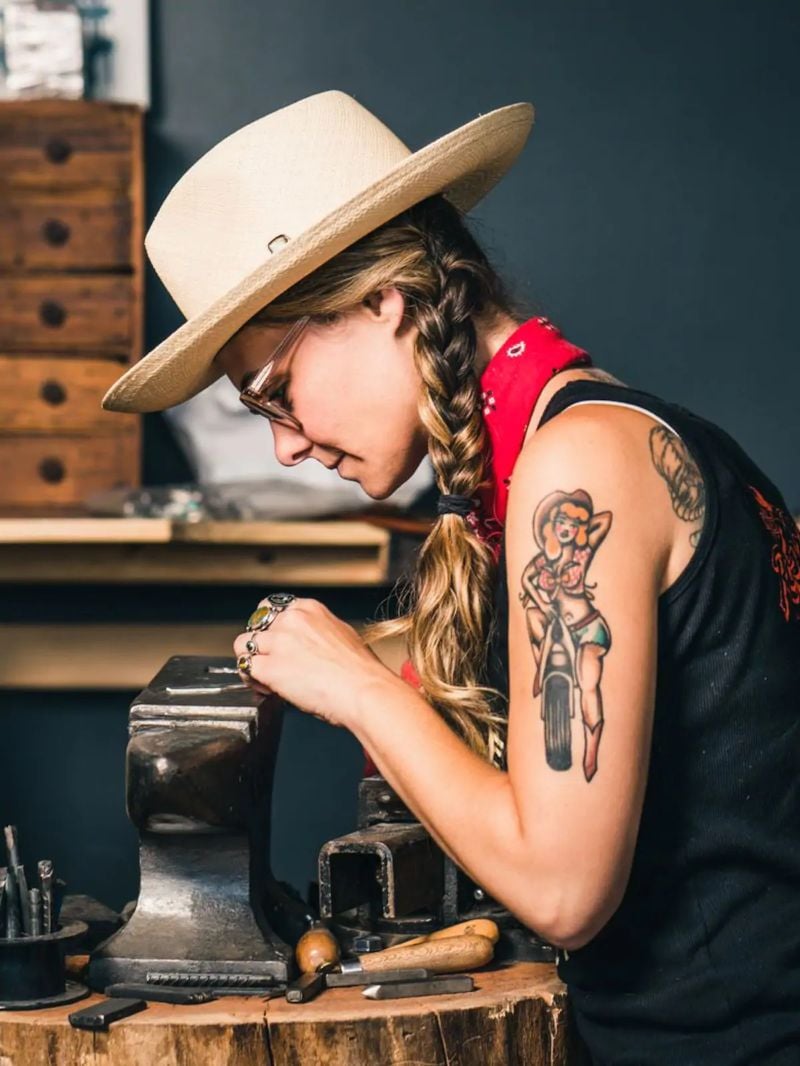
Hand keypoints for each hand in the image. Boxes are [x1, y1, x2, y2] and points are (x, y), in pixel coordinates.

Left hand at [233, 597, 398, 727]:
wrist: (365, 690)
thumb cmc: (362, 671)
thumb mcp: (343, 635)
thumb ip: (320, 632)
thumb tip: (311, 644)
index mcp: (310, 609)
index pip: (272, 608)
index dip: (271, 629)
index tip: (276, 644)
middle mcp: (292, 620)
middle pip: (255, 624)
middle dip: (260, 643)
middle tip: (270, 662)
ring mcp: (279, 643)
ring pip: (242, 644)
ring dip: (251, 660)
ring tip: (264, 677)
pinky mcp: (271, 667)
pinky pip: (246, 669)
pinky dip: (252, 680)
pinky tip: (267, 688)